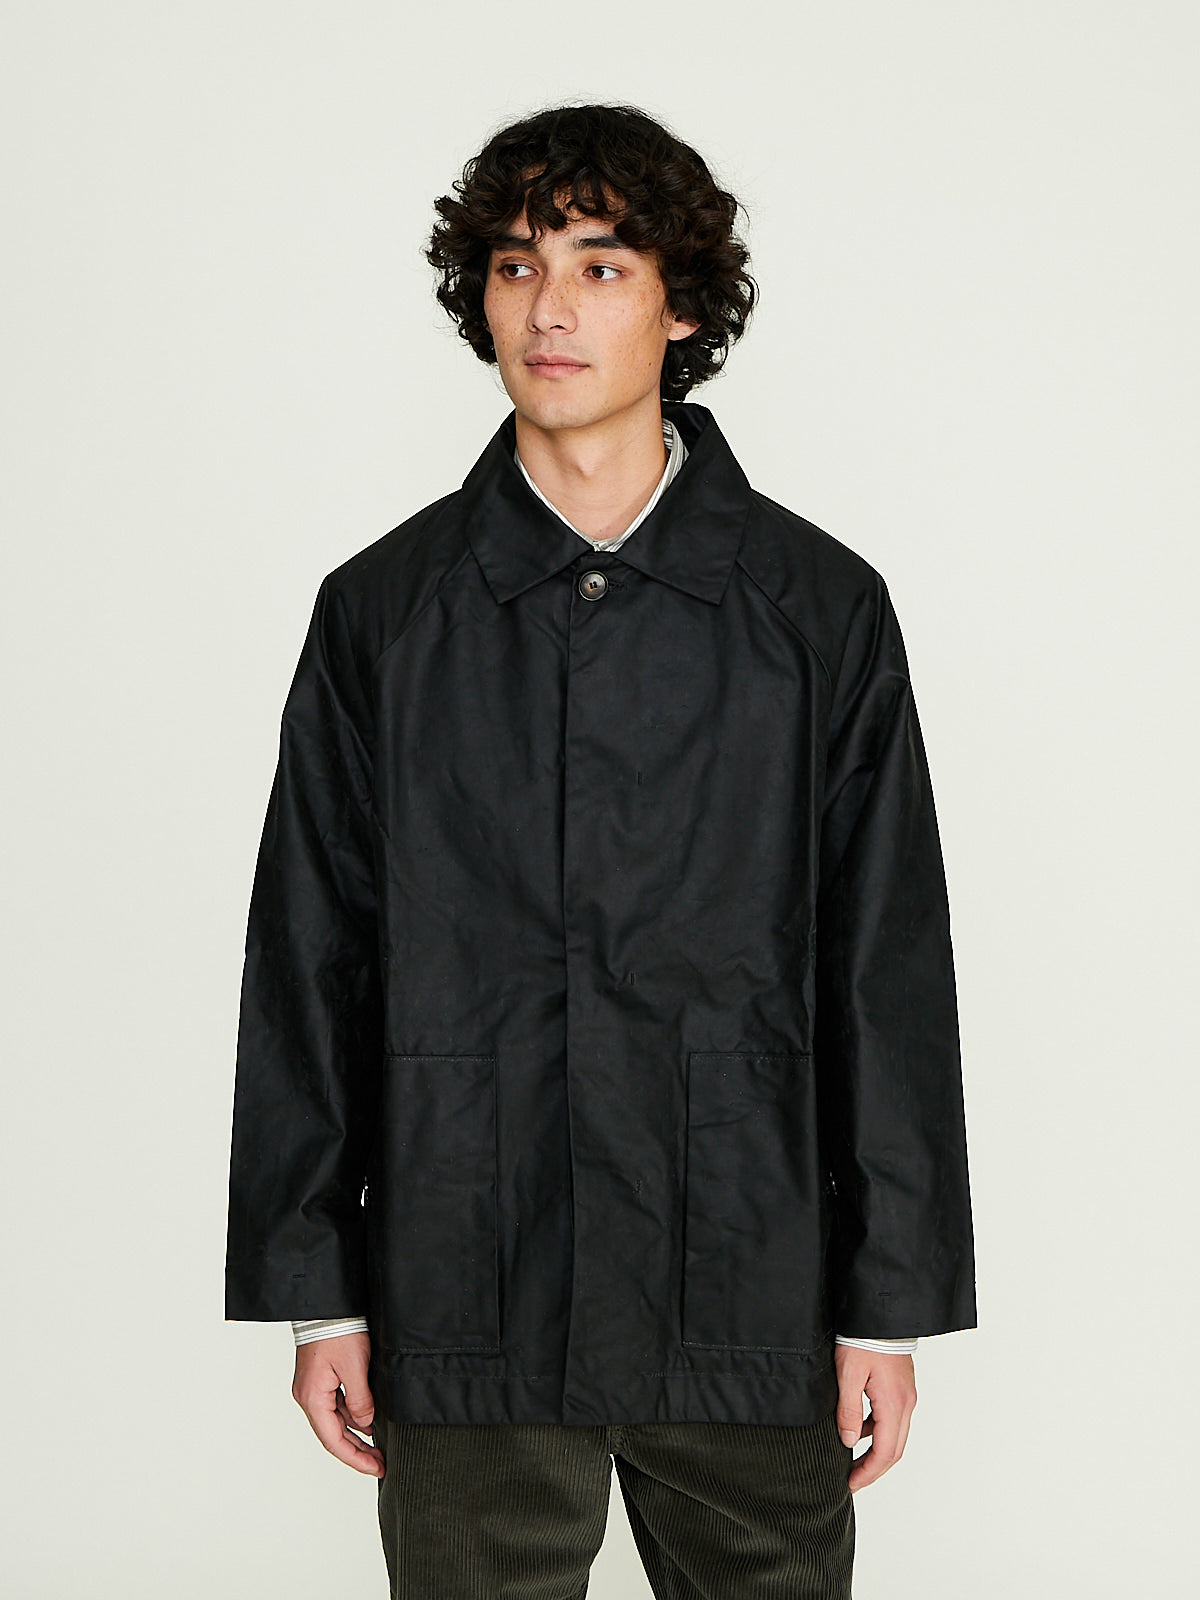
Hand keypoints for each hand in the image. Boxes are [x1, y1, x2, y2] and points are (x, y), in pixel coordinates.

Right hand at [292, 1332, 384, 1477]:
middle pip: (333, 1434)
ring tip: (377, 1445)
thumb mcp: (355, 1368)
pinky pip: (336, 1406)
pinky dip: (351, 1416)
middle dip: (357, 1451)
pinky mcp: (319, 1379)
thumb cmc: (337, 1331)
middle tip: (380, 1462)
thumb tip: (366, 1424)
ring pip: (335, 1421)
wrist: (328, 1306)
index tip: (375, 1467)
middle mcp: (308, 1396)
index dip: (356, 1458)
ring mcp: (313, 1388)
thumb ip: (361, 1401)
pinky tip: (367, 1421)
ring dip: (355, 1434)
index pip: (334, 1441)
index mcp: (313, 1398)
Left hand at [834, 1345, 916, 1492]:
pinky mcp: (901, 1387)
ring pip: (895, 1435)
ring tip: (854, 1460)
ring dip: (877, 1452)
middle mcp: (906, 1403)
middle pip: (894, 1450)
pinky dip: (878, 1432)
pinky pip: (893, 1419)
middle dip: (874, 1469)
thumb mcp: (848, 1375)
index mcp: (894, 1404)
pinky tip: (860, 1428)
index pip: (885, 1453)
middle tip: (853, 1480)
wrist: (879, 1314)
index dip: (868, 1473)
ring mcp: (906, 1395)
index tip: (851, 1483)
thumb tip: (850, 1441)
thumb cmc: (863, 1340)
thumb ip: (849, 1410)